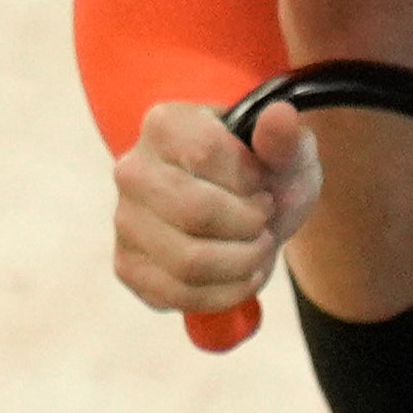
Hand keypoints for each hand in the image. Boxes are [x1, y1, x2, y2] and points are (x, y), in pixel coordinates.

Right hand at [113, 94, 317, 324]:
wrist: (245, 209)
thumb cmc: (262, 174)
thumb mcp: (287, 153)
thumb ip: (285, 138)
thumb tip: (279, 116)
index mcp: (164, 125)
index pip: (206, 154)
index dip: (250, 179)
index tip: (262, 184)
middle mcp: (132, 171)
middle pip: (196, 213)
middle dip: (250, 226)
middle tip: (264, 220)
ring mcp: (124, 222)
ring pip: (189, 261)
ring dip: (243, 263)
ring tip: (256, 248)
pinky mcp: (128, 267)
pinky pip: (180, 296)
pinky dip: (226, 293)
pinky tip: (241, 274)